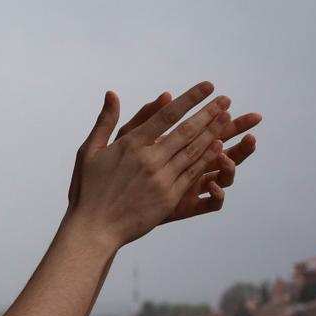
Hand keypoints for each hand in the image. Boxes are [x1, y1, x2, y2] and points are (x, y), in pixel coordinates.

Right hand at [66, 81, 234, 246]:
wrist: (94, 228)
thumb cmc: (87, 190)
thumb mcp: (89, 151)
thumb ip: (105, 122)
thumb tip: (112, 94)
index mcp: (130, 145)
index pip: (166, 115)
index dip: (189, 99)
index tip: (207, 86)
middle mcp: (149, 160)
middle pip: (185, 131)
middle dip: (208, 113)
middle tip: (225, 99)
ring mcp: (161, 179)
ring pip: (193, 151)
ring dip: (213, 132)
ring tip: (227, 117)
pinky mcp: (169, 198)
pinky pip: (193, 174)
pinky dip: (207, 159)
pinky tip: (219, 147)